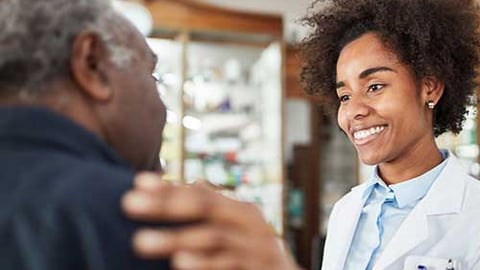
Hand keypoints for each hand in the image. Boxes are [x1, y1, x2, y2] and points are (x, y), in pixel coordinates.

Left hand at [122, 172, 299, 269]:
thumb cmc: (252, 254)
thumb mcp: (236, 230)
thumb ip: (211, 213)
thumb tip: (188, 184)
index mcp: (240, 211)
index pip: (201, 193)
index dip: (169, 187)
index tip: (137, 183)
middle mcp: (249, 223)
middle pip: (204, 207)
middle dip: (166, 205)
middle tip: (128, 203)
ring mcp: (256, 248)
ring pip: (212, 237)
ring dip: (175, 238)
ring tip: (139, 241)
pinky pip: (229, 265)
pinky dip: (204, 264)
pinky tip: (179, 263)